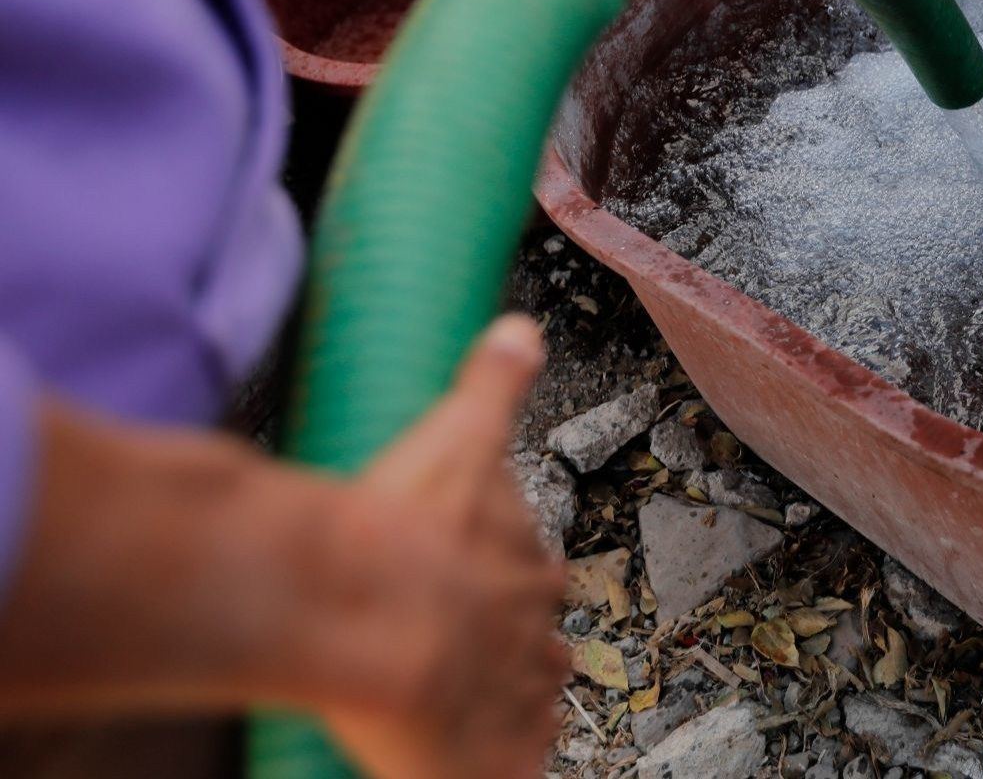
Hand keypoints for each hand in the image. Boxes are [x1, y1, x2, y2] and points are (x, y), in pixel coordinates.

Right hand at [0, 316, 564, 778]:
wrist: (362, 615)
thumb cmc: (397, 529)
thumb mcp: (452, 433)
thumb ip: (490, 385)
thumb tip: (522, 331)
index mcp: (528, 565)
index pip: (530, 574)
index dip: (497, 579)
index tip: (467, 580)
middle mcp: (535, 634)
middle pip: (531, 641)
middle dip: (501, 641)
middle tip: (453, 646)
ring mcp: (516, 702)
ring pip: (522, 703)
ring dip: (497, 702)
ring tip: (458, 705)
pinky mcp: (495, 763)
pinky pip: (509, 770)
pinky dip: (494, 766)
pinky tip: (469, 763)